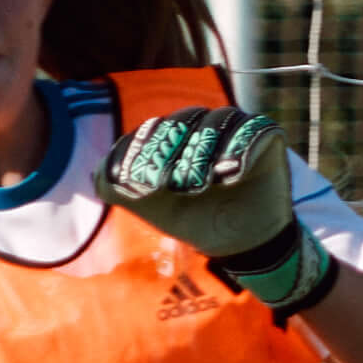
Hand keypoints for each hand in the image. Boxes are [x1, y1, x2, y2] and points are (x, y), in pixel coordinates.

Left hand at [106, 101, 334, 313]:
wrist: (240, 242)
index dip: (148, 150)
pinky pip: (256, 131)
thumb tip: (95, 172)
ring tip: (200, 184)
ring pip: (219, 121)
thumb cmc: (195, 219)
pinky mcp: (267, 136)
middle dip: (175, 151)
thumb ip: (121, 189)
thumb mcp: (153, 208)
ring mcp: (237, 128)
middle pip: (186, 120)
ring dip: (205, 150)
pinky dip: (242, 150)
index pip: (158, 128)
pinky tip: (231, 176)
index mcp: (178, 135)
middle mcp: (207, 125)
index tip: (144, 182)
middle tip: (172, 185)